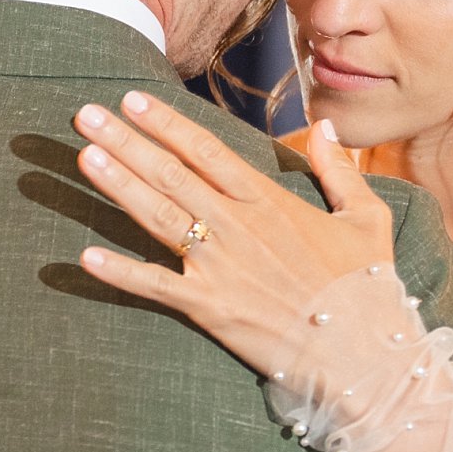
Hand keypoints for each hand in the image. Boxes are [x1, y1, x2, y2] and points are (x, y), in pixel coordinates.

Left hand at [71, 91, 394, 377]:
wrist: (364, 351)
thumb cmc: (368, 287)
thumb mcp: (365, 218)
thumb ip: (339, 170)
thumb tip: (325, 127)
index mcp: (270, 201)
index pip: (207, 150)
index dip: (166, 122)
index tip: (132, 100)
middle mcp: (238, 226)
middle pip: (171, 173)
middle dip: (125, 141)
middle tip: (86, 115)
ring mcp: (220, 266)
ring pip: (159, 216)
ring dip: (119, 185)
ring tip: (85, 156)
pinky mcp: (211, 308)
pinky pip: (158, 287)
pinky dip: (121, 273)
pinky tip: (84, 257)